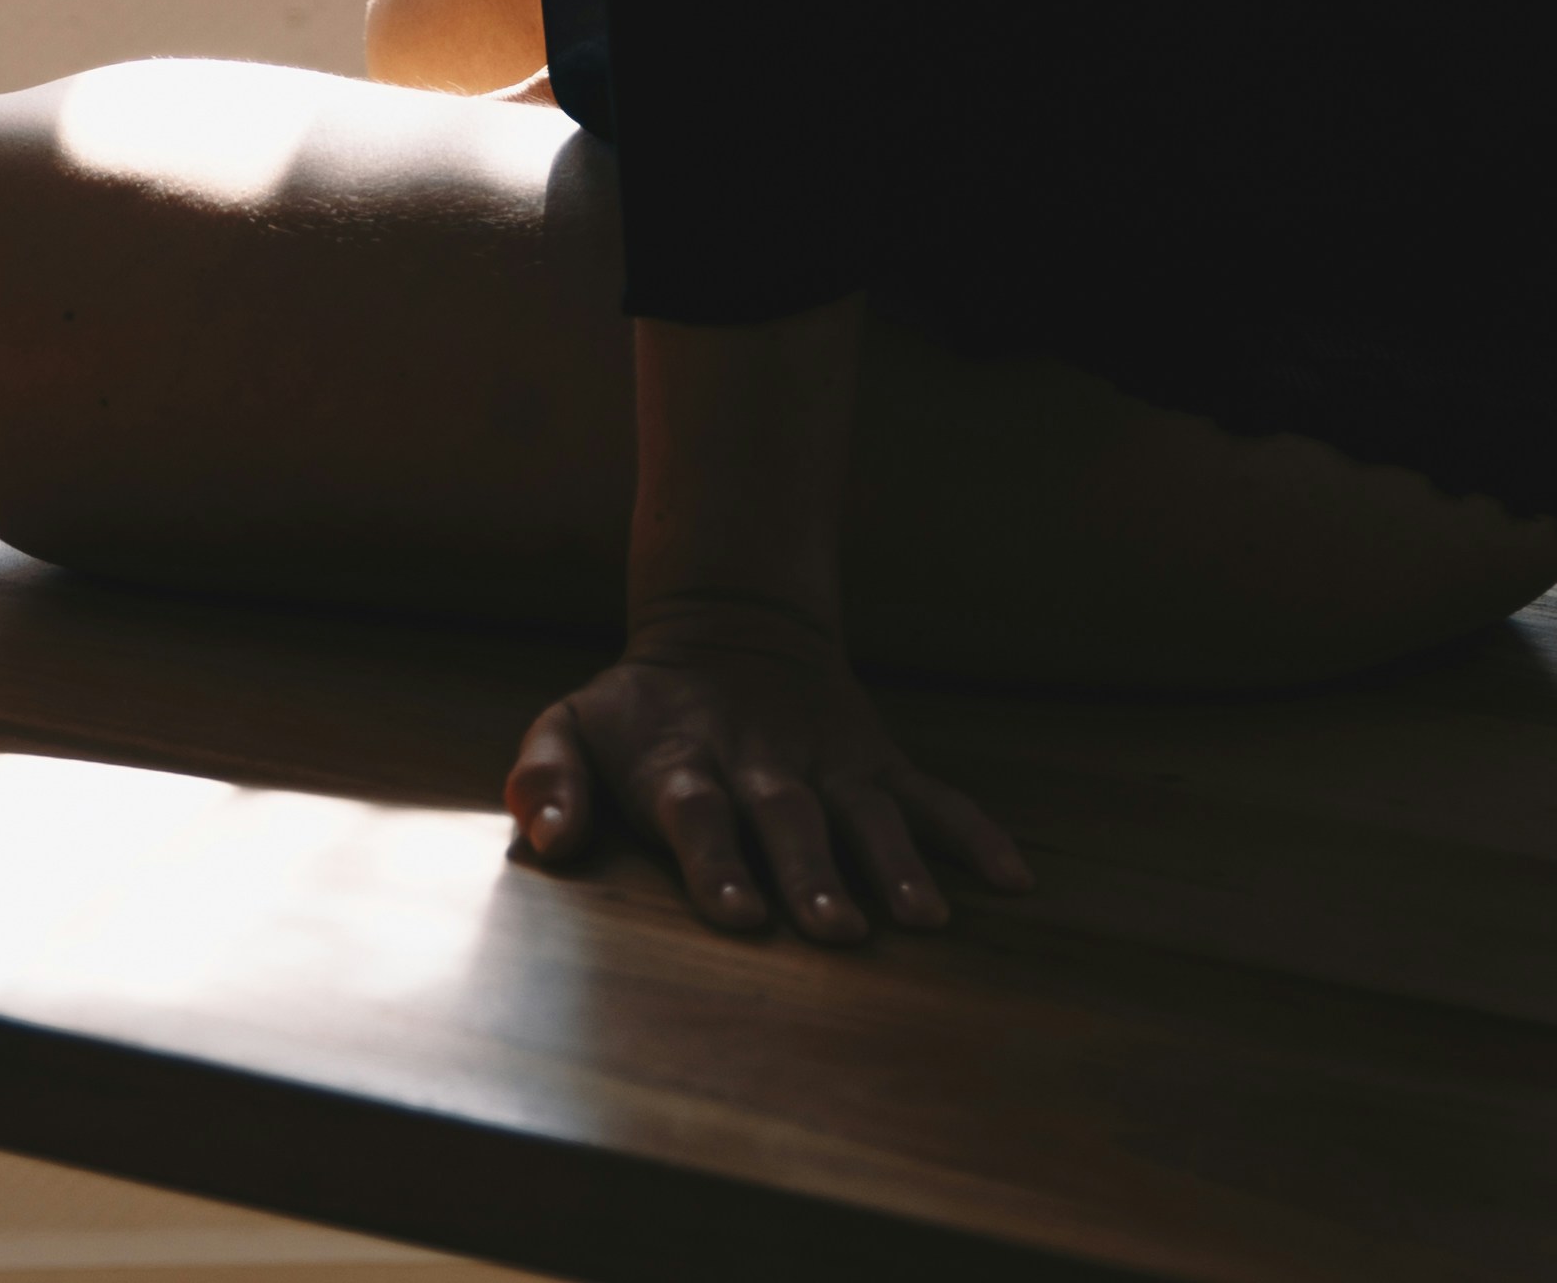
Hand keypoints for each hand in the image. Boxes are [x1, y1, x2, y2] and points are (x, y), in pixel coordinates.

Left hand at [505, 613, 1032, 944]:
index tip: (738, 915)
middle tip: (835, 934)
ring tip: (926, 920)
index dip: (715, 863)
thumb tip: (543, 839)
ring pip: (867, 815)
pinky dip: (973, 832)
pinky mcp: (876, 761)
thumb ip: (545, 778)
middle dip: (812, 876)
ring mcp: (827, 765)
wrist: (728, 622)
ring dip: (897, 865)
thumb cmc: (637, 709)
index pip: (699, 816)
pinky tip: (1013, 878)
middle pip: (789, 821)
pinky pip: (932, 796)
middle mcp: (762, 768)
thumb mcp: (570, 724)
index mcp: (684, 766)